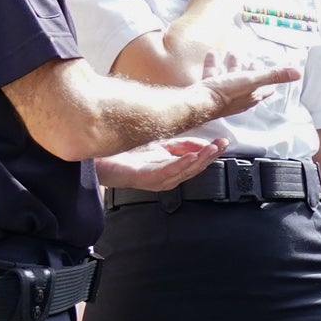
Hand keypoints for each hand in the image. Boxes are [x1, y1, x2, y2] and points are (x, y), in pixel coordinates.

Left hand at [94, 135, 228, 190]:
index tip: (223, 141)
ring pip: (184, 171)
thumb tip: (202, 145)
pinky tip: (191, 157)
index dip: (210, 152)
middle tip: (222, 145)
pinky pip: (168, 172)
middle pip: (194, 168)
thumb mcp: (159, 145)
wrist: (96, 158)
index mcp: (170, 168)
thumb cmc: (123, 154)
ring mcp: (156, 179)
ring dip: (201, 160)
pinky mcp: (145, 178)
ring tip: (212, 150)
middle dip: (210, 156)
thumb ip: (180, 145)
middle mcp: (165, 176)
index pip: (196, 161)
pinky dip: (181, 164)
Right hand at [195, 56, 300, 122]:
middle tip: (253, 60)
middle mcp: (238, 97)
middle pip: (247, 82)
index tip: (273, 72)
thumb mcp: (253, 80)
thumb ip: (273, 75)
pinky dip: (213, 64)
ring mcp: (222, 95)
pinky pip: (212, 75)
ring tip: (232, 53)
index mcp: (251, 96)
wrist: (199, 103)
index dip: (271, 80)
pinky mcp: (208, 91)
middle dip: (250, 70)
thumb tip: (298, 73)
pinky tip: (212, 54)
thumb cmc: (227, 93)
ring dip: (232, 65)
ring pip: (229, 77)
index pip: (266, 89)